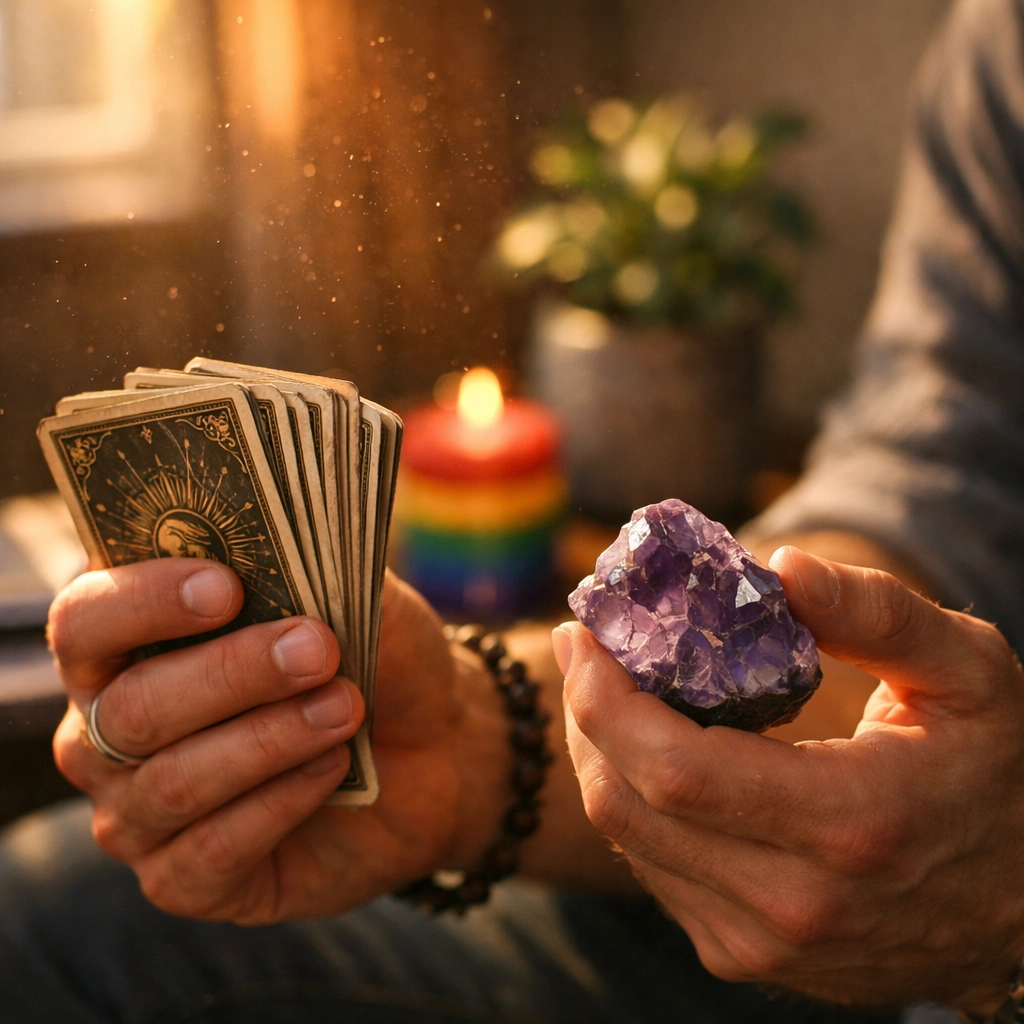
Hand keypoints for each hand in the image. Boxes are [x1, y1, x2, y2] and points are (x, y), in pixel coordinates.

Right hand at [50, 560, 507, 923]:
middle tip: (317, 648)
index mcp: (131, 646)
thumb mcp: (358, 598)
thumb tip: (282, 544)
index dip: (144, 602)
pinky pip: (208, 852)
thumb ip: (311, 567)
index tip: (227, 586)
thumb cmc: (377, 659)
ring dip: (269, 738)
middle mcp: (110, 730)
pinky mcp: (184, 880)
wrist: (435, 747)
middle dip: (231, 674)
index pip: (86, 621)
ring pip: (171, 783)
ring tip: (345, 707)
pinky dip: (278, 803)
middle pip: (129, 708)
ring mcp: (140, 811)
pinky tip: (331, 769)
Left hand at [558, 546, 1023, 1012]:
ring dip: (598, 755)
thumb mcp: (969, 672)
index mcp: (850, 824)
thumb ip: (878, 614)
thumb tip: (778, 568)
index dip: (604, 699)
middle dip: (584, 715)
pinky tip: (648, 751)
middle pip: (630, 805)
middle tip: (584, 648)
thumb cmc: (998, 771)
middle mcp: (795, 904)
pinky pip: (652, 869)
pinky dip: (632, 802)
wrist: (1023, 908)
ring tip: (608, 689)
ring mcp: (764, 943)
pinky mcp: (744, 954)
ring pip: (628, 840)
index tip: (582, 633)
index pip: (675, 770)